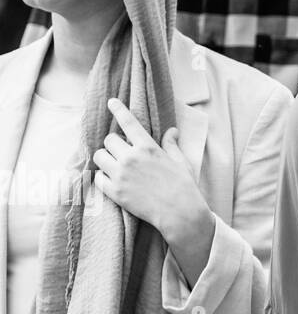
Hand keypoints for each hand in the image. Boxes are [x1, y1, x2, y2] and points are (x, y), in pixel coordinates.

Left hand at [93, 98, 212, 252]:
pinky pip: (98, 177)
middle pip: (109, 140)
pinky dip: (103, 177)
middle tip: (121, 151)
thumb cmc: (184, 185)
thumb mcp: (181, 160)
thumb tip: (172, 131)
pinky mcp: (114, 192)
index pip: (129, 122)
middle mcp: (131, 158)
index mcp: (148, 147)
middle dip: (114, 144)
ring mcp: (121, 175)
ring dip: (105, 159)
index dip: (118, 109)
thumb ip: (171, 144)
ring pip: (99, 157)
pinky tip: (112, 180)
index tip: (111, 102)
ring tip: (114, 165)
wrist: (179, 211)